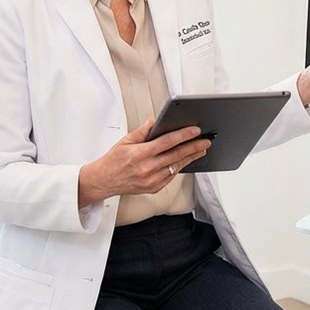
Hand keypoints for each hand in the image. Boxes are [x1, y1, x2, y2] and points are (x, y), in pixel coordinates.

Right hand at [78, 119, 210, 206]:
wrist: (103, 181)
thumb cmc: (113, 161)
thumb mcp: (125, 141)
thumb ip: (143, 131)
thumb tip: (156, 121)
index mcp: (140, 154)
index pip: (167, 142)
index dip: (183, 135)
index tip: (195, 130)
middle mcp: (147, 168)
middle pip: (176, 155)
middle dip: (194, 146)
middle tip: (206, 140)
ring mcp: (151, 180)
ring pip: (177, 166)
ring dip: (191, 157)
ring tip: (201, 149)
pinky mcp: (154, 188)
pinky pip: (171, 176)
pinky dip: (180, 167)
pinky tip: (186, 160)